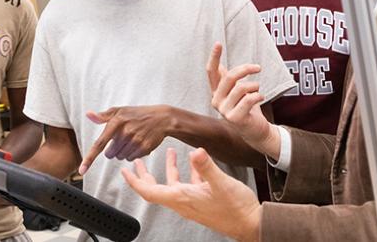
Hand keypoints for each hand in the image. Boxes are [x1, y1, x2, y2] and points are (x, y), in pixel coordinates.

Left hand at [79, 105, 174, 174]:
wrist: (162, 118)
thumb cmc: (138, 114)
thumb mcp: (120, 110)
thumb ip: (103, 116)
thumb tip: (89, 115)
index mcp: (116, 122)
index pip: (99, 144)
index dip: (89, 158)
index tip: (82, 170)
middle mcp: (125, 132)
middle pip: (110, 154)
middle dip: (114, 149)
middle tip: (122, 139)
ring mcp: (135, 140)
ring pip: (121, 157)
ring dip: (124, 152)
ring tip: (132, 139)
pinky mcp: (144, 148)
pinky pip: (132, 158)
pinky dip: (133, 154)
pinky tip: (138, 143)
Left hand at [122, 147, 261, 241]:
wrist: (251, 224)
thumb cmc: (236, 210)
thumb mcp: (221, 184)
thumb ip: (206, 167)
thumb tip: (196, 152)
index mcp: (182, 198)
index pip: (149, 191)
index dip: (135, 181)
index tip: (125, 171)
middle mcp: (184, 202)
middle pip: (156, 188)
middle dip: (145, 175)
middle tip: (137, 162)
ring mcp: (193, 202)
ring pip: (173, 185)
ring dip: (168, 169)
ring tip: (169, 153)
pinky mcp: (203, 201)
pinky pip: (189, 186)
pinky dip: (187, 173)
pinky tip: (195, 163)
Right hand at [208, 43, 278, 157]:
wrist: (255, 131)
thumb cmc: (247, 109)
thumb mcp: (236, 92)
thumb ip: (228, 81)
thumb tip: (220, 66)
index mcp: (216, 92)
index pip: (212, 72)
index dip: (214, 57)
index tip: (218, 43)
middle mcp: (216, 101)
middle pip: (229, 77)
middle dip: (246, 69)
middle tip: (258, 67)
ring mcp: (224, 111)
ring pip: (241, 88)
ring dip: (254, 85)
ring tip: (258, 89)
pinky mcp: (234, 118)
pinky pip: (248, 99)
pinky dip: (258, 95)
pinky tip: (261, 97)